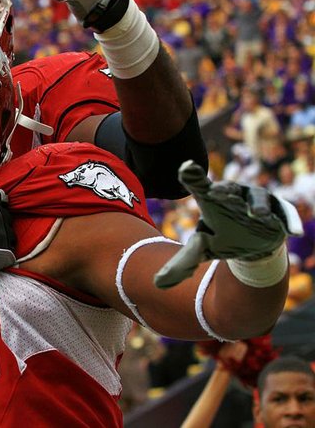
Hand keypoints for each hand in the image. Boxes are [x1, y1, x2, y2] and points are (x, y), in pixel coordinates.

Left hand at [154, 161, 302, 288]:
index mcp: (211, 200)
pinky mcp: (279, 212)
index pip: (198, 186)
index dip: (192, 176)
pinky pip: (286, 214)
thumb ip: (182, 262)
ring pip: (258, 199)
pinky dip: (290, 222)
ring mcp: (258, 201)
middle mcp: (235, 195)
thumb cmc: (221, 240)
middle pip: (229, 190)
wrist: (251, 246)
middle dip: (225, 192)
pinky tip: (294, 233)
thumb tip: (157, 284)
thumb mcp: (202, 249)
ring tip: (257, 216)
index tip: (185, 167)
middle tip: (217, 194)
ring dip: (258, 206)